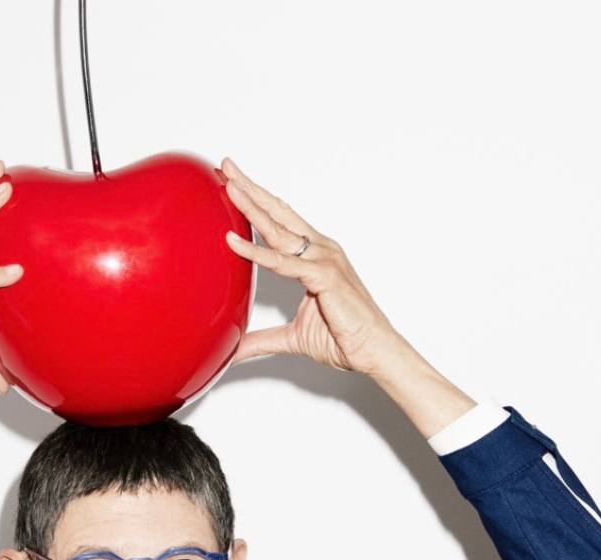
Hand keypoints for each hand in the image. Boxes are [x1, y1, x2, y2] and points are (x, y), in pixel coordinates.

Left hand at [221, 158, 404, 376]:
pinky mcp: (325, 276)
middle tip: (227, 167)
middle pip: (278, 213)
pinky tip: (234, 242)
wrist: (373, 351)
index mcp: (316, 256)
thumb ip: (262, 339)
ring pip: (279, 230)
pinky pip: (283, 262)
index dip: (258, 202)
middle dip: (251, 189)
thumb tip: (236, 349)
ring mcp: (324, 260)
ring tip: (229, 188)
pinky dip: (256, 252)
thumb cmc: (343, 338)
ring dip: (252, 207)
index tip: (235, 184)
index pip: (281, 222)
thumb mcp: (292, 337)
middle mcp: (321, 251)